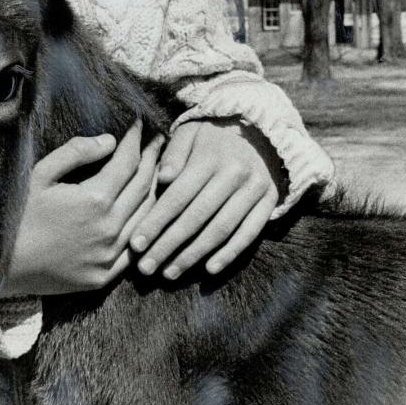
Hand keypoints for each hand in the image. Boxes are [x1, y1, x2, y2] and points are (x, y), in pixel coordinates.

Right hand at [3, 122, 162, 295]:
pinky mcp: (105, 275)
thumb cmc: (17, 215)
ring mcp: (109, 255)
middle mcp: (110, 228)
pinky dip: (145, 225)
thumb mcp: (40, 175)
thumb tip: (109, 140)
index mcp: (95, 199)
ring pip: (146, 216)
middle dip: (153, 159)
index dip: (135, 139)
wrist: (1, 267)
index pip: (128, 162)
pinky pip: (136, 247)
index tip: (139, 124)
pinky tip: (145, 213)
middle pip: (143, 186)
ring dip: (154, 190)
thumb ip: (75, 153)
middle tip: (158, 141)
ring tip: (157, 171)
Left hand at [129, 118, 282, 277]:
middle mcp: (234, 174)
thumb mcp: (191, 132)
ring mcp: (254, 190)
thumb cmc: (214, 136)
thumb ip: (173, 154)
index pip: (177, 196)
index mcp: (210, 157)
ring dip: (193, 255)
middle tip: (145, 268)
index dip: (155, 222)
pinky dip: (230, 254)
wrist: (263, 131)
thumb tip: (162, 178)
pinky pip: (249, 233)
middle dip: (168, 245)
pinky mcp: (269, 202)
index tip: (135, 245)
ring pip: (220, 230)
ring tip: (169, 273)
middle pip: (196, 217)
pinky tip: (209, 270)